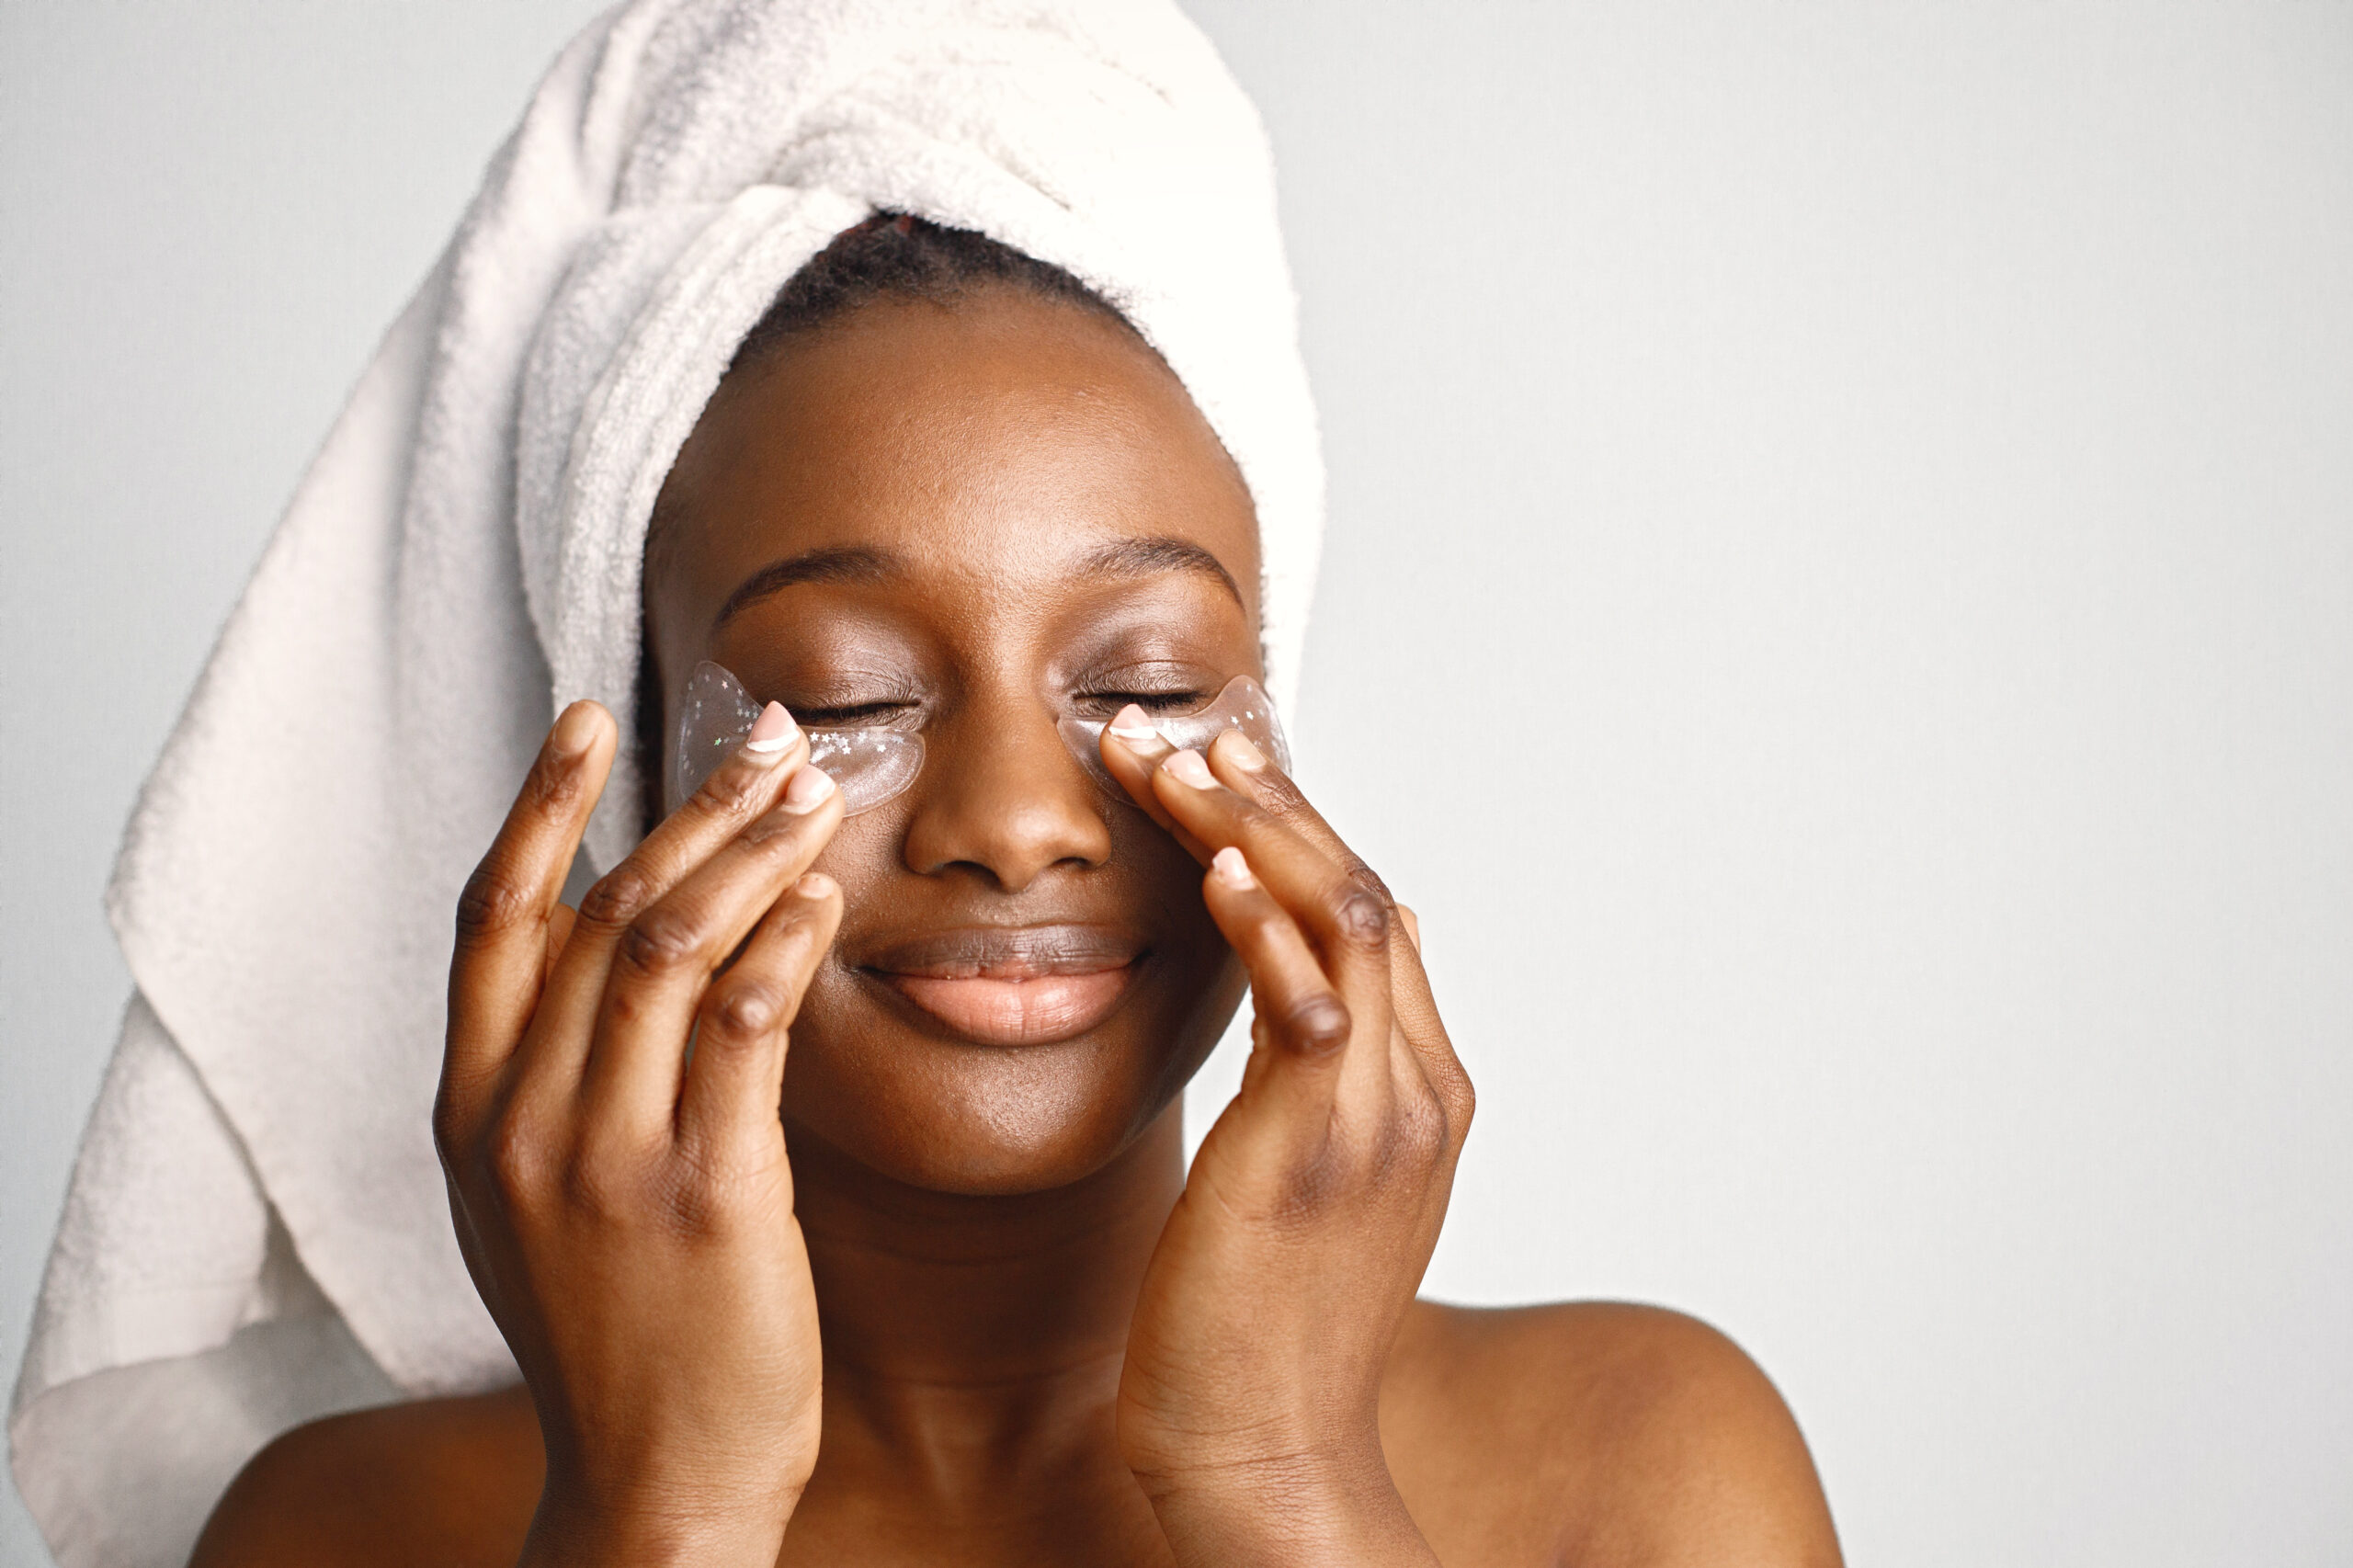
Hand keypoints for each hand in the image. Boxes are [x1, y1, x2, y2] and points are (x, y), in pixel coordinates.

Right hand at [434, 699, 845, 1566]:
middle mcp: (523, 1124)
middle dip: (689, 807)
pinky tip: (825, 897)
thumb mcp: (535, 1199)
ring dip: (750, 853)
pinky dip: (787, 945)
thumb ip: (552, 1076)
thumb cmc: (615, 1330)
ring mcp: (608, 1159)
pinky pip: (746, 1030)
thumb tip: (611, 936)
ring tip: (811, 791)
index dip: (542, 806)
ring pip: (672, 951)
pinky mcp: (705, 1196)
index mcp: (470, 1115)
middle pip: (601, 914)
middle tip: (764, 735)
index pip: (492, 920)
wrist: (651, 1481)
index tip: (591, 715)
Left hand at [1100, 714, 1473, 1567]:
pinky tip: (1216, 871)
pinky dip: (1268, 928)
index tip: (1215, 767)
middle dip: (1269, 800)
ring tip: (1174, 762)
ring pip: (1341, 923)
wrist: (1265, 1458)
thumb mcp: (1309, 1180)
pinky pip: (1310, 1009)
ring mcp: (1378, 1120)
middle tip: (1180, 732)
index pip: (1369, 913)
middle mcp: (1417, 1090)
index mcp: (1419, 1091)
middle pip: (1361, 892)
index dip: (1296, 827)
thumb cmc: (1259, 1326)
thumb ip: (1322, 1077)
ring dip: (1255, 830)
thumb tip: (1323, 982)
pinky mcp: (1316, 1152)